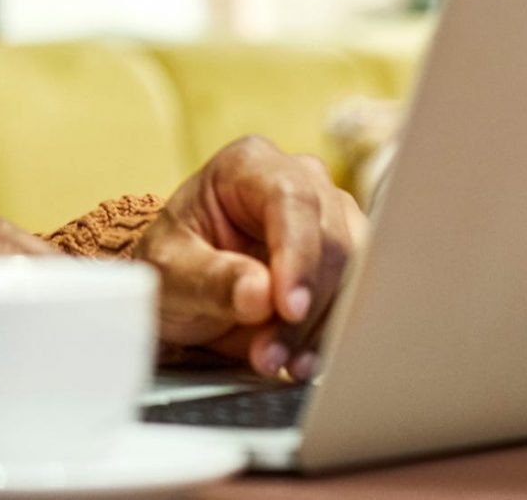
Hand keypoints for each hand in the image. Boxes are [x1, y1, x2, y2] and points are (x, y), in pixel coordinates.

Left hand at [132, 136, 366, 381]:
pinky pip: (355, 295)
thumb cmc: (174, 264)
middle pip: (331, 238)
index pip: (291, 200)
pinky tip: (302, 361)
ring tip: (280, 363)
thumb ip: (210, 279)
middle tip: (270, 354)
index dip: (298, 254)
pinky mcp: (344, 255)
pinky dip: (330, 334)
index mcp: (248, 165)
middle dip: (305, 306)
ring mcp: (328, 216)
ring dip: (320, 326)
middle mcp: (299, 180)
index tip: (289, 307)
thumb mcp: (171, 272)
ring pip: (353, 270)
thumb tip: (261, 295)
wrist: (185, 287)